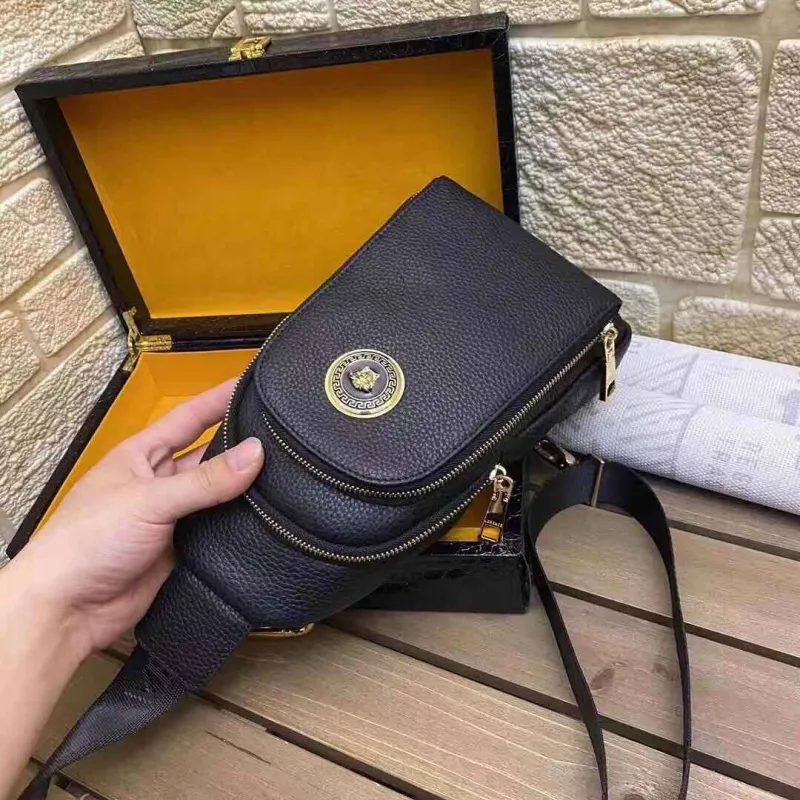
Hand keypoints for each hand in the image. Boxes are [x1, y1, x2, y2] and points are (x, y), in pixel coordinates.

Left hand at [5, 379, 263, 663]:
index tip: (255, 384)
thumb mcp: (149, 499)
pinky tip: (270, 518)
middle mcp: (159, 481)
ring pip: (217, 495)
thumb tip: (256, 452)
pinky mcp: (183, 550)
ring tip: (288, 474)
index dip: (219, 399)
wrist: (68, 609)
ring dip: (244, 488)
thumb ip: (206, 479)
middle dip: (240, 446)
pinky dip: (240, 524)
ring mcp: (172, 517)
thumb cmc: (89, 539)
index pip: (189, 417)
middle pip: (208, 456)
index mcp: (142, 454)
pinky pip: (218, 530)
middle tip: (284, 436)